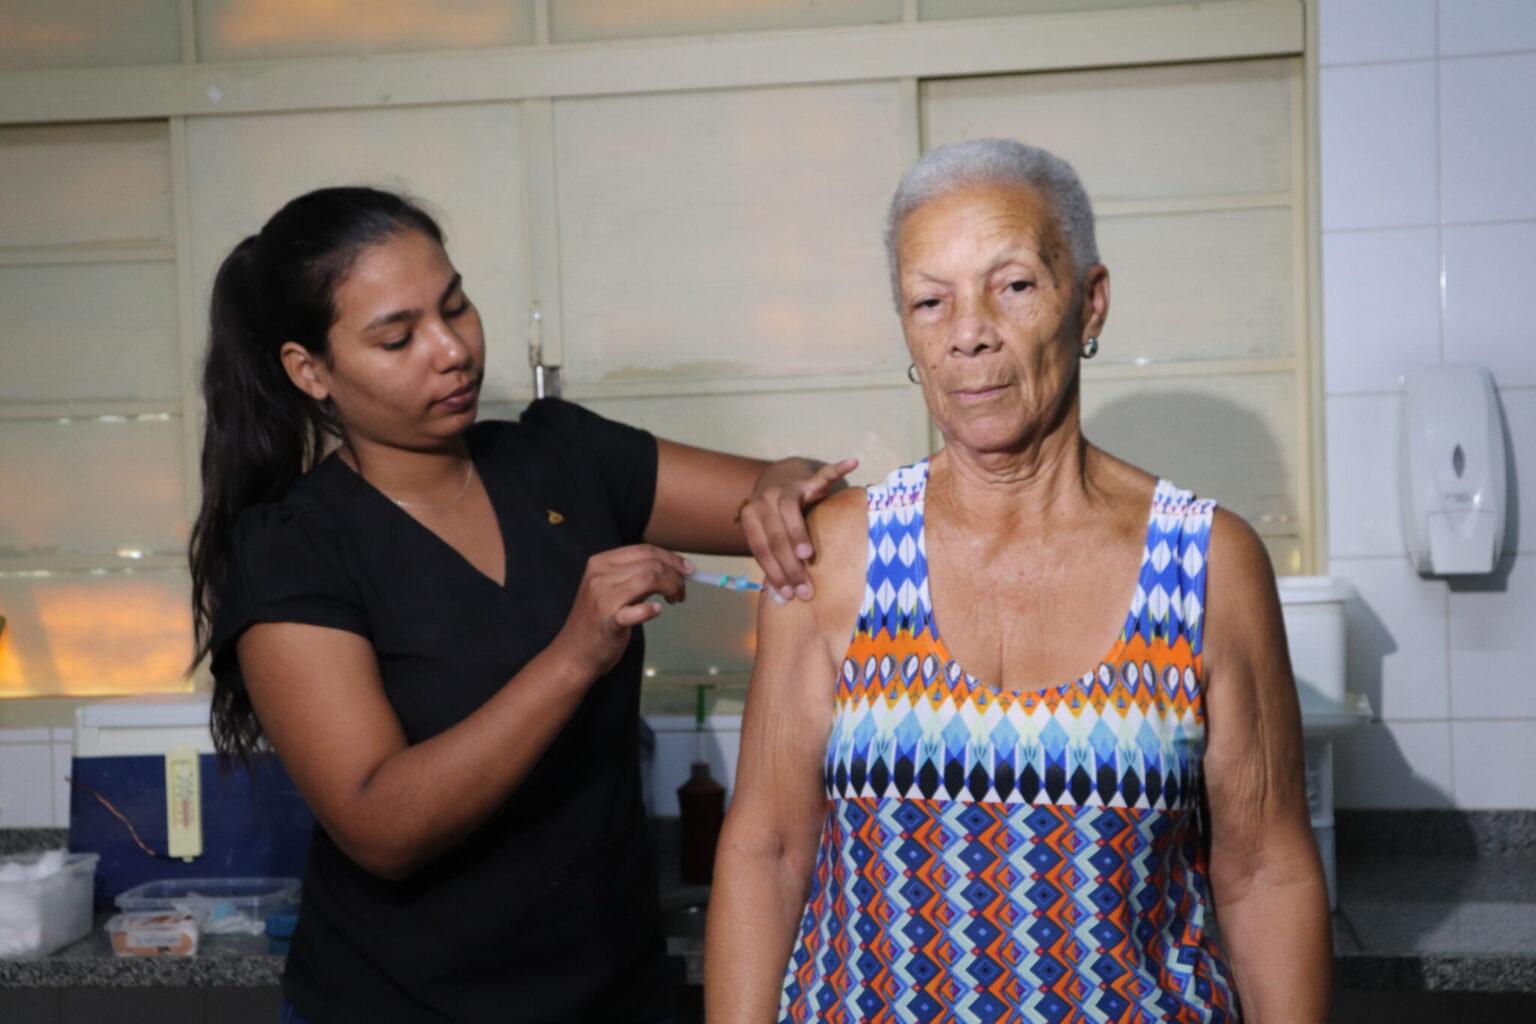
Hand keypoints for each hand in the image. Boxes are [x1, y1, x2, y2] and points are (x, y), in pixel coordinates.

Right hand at [552, 545, 691, 677]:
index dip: (671, 558)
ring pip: (649, 579)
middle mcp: (599, 575)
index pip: (644, 550)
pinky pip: (637, 610)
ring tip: (675, 600)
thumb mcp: (611, 590)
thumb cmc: (597, 621)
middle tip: (682, 591)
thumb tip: (673, 569)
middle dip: (675, 575)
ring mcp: (602, 598)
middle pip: (651, 563)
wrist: (573, 654)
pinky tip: (656, 611)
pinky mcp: (608, 621)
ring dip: (671, 588)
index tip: (688, 569)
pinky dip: (650, 609)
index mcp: (600, 563)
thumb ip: (635, 577)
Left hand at [740, 457, 857, 600]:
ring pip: (788, 510)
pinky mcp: (809, 479)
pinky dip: (837, 469)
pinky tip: (853, 464)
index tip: (788, 594)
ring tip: (807, 555)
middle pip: (774, 534)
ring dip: (797, 533)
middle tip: (805, 589)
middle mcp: (765, 499)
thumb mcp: (768, 533)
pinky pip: (824, 474)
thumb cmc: (776, 518)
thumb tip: (785, 597)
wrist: (781, 479)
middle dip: (788, 565)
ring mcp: (788, 487)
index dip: (773, 571)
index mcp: (751, 515)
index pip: (760, 547)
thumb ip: (773, 555)